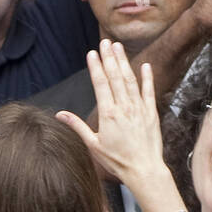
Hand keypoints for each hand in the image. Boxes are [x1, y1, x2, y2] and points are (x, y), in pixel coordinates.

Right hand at [60, 39, 167, 190]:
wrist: (144, 170)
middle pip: (115, 77)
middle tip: (105, 41)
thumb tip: (60, 114)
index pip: (100, 84)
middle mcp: (124, 108)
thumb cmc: (117, 161)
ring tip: (119, 47)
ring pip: (130, 80)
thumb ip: (77, 126)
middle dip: (109, 58)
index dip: (95, 67)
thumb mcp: (93, 145)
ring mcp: (139, 109)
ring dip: (124, 62)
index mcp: (108, 114)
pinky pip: (149, 91)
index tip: (92, 53)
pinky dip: (147, 77)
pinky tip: (144, 65)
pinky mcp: (151, 113)